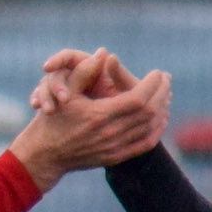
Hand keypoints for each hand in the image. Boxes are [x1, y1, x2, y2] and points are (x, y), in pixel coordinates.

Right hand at [12, 50, 169, 188]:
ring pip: (150, 128)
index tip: (157, 72)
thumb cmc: (53, 120)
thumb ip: (83, 72)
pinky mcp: (115, 157)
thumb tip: (103, 53)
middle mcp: (109, 133)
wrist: (45, 156)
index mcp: (98, 115)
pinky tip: (160, 118)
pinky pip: (145, 144)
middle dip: (162, 93)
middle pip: (149, 112)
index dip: (152, 84)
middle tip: (165, 79)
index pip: (138, 98)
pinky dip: (157, 130)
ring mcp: (114, 148)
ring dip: (162, 109)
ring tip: (164, 94)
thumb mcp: (64, 92)